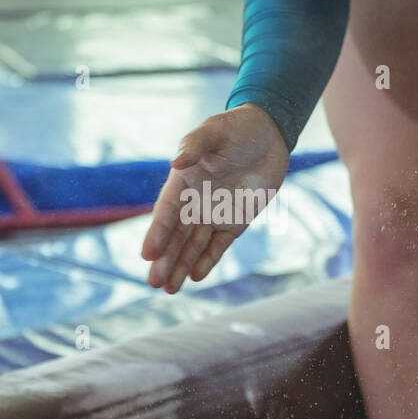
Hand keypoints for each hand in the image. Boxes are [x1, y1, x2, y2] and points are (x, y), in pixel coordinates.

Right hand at [141, 104, 289, 292]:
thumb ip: (195, 146)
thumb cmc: (237, 128)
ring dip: (180, 266)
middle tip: (154, 283)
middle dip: (165, 260)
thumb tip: (176, 163)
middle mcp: (194, 202)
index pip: (166, 213)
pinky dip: (207, 260)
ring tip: (169, 289)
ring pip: (193, 246)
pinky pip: (218, 246)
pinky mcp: (235, 223)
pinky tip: (195, 276)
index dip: (157, 233)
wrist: (269, 135)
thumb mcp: (214, 131)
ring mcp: (214, 214)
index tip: (147, 254)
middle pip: (176, 236)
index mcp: (183, 182)